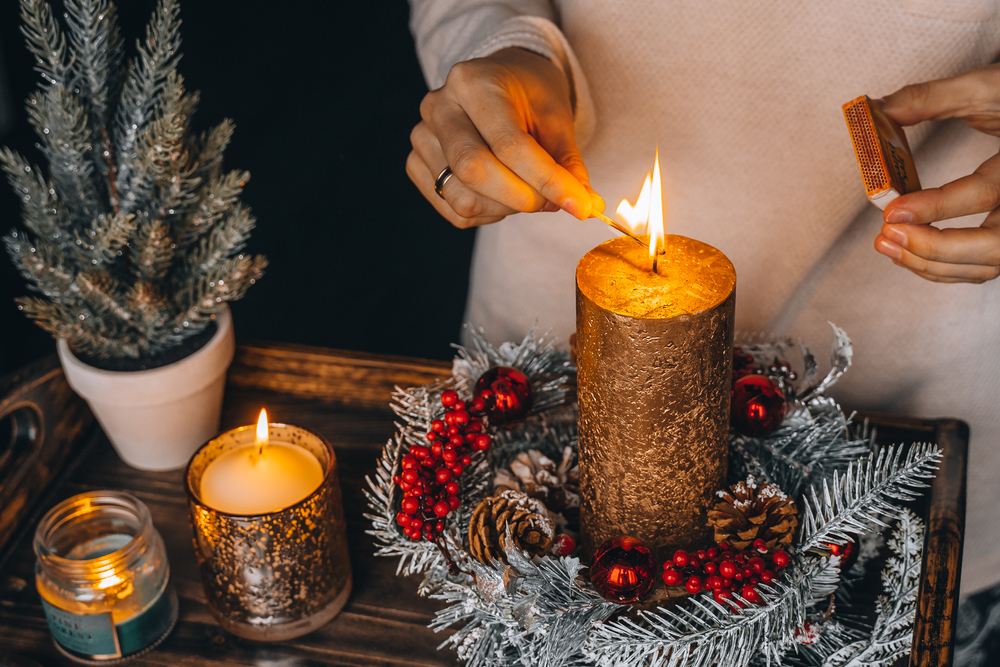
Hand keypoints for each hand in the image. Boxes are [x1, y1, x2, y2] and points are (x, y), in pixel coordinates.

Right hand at [406, 47, 602, 228]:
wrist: (500, 83)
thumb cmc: (530, 97)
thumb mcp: (557, 118)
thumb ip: (567, 164)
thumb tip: (584, 208)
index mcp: (473, 82)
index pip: (509, 144)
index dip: (546, 181)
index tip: (579, 205)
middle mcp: (438, 106)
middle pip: (474, 171)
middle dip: (522, 198)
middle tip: (552, 202)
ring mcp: (421, 137)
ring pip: (463, 199)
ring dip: (506, 209)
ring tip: (526, 190)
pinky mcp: (416, 165)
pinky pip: (453, 211)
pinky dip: (487, 214)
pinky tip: (502, 195)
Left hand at [874, 64, 999, 282]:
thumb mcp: (985, 86)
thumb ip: (932, 98)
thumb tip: (878, 110)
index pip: (984, 194)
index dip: (937, 206)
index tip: (893, 210)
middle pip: (993, 247)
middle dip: (934, 249)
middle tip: (888, 235)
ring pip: (986, 264)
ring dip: (932, 264)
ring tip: (887, 244)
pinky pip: (981, 262)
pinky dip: (943, 266)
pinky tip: (907, 253)